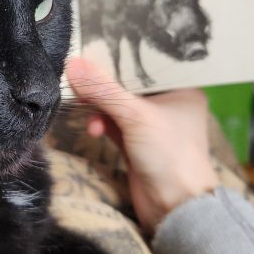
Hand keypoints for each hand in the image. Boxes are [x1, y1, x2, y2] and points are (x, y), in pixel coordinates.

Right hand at [66, 57, 218, 233]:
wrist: (175, 208)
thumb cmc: (169, 154)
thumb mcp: (135, 116)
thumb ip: (104, 90)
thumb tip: (72, 63)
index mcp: (182, 89)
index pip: (149, 63)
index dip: (123, 55)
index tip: (96, 44)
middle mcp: (168, 104)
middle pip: (130, 83)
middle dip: (105, 82)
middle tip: (80, 74)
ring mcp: (151, 125)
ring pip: (118, 104)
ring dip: (100, 105)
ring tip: (85, 106)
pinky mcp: (136, 144)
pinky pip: (113, 123)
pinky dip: (101, 123)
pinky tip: (93, 128)